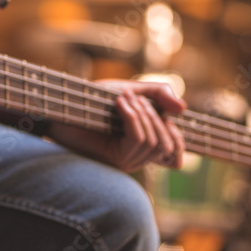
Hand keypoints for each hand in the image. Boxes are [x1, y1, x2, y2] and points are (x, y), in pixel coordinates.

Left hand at [48, 80, 185, 171]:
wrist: (67, 105)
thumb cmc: (96, 99)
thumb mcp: (133, 90)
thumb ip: (158, 94)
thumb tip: (183, 109)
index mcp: (145, 144)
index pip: (175, 157)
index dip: (179, 142)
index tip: (169, 118)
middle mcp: (138, 157)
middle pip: (167, 144)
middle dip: (154, 115)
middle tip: (131, 97)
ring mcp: (128, 160)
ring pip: (154, 142)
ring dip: (142, 115)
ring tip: (122, 99)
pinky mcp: (116, 158)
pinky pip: (138, 140)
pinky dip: (133, 118)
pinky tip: (120, 105)